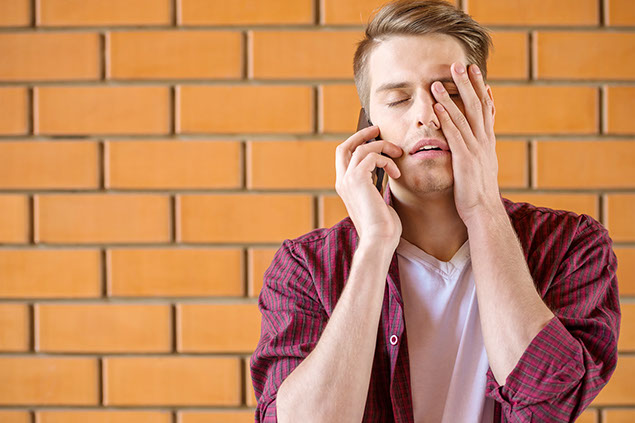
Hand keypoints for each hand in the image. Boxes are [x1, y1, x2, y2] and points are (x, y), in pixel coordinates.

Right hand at [335, 125, 402, 249]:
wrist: (379, 240)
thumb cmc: (383, 227)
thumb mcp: (377, 202)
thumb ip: (375, 186)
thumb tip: (387, 175)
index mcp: (345, 186)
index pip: (344, 156)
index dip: (357, 143)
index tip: (374, 137)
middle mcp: (342, 181)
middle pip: (345, 146)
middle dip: (362, 134)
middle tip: (377, 129)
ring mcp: (348, 180)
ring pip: (362, 148)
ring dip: (383, 147)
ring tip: (398, 154)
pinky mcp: (357, 179)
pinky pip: (371, 156)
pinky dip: (387, 161)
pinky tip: (397, 173)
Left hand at [431, 62, 503, 224]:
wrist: (483, 213)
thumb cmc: (477, 195)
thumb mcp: (479, 169)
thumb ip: (476, 153)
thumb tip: (474, 146)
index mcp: (487, 143)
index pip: (486, 110)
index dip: (481, 90)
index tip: (477, 73)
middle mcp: (484, 142)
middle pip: (477, 106)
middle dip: (469, 84)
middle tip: (461, 64)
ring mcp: (475, 149)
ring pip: (464, 116)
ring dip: (453, 95)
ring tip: (441, 78)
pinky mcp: (465, 159)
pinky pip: (454, 134)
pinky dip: (447, 117)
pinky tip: (438, 105)